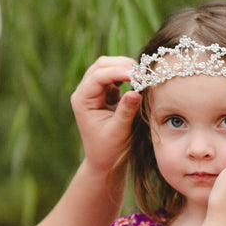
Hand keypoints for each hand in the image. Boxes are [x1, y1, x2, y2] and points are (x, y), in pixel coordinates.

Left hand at [70, 56, 140, 174]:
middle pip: (101, 65)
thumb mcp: (119, 132)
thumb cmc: (109, 149)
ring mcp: (94, 90)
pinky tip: (139, 80)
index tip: (137, 75)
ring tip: (143, 76)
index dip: (118, 72)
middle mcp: (85, 92)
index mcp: (82, 100)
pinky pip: (115, 75)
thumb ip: (126, 111)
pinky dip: (127, 74)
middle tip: (143, 73)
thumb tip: (136, 91)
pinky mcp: (105, 92)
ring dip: (125, 67)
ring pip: (108, 66)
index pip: (98, 77)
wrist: (104, 160)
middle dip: (122, 65)